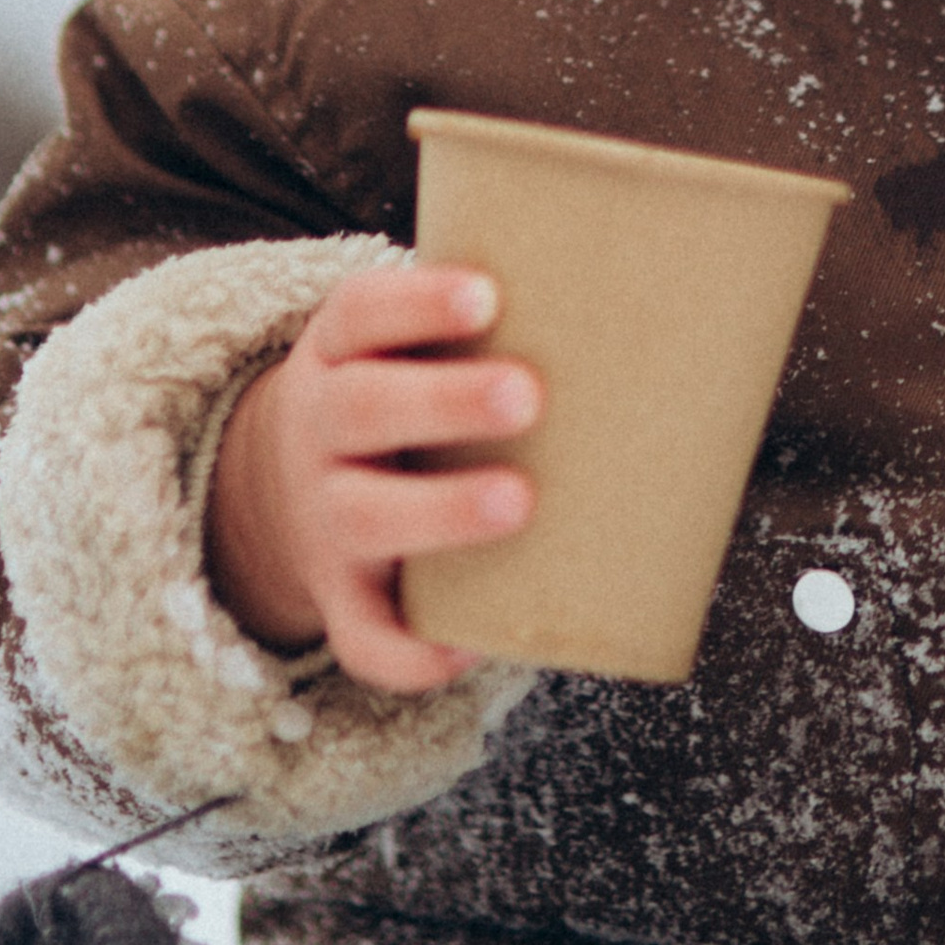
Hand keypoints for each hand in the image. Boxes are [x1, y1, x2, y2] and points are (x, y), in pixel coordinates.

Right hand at [204, 261, 539, 693]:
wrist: (288, 486)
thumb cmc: (405, 391)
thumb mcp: (408, 345)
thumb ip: (499, 321)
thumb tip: (656, 296)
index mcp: (342, 352)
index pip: (360, 312)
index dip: (417, 302)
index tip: (488, 294)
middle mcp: (319, 428)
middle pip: (362, 407)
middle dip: (442, 401)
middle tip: (528, 394)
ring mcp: (323, 516)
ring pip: (362, 515)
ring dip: (440, 511)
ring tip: (517, 502)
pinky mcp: (340, 595)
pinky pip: (361, 634)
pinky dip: (407, 650)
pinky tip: (467, 647)